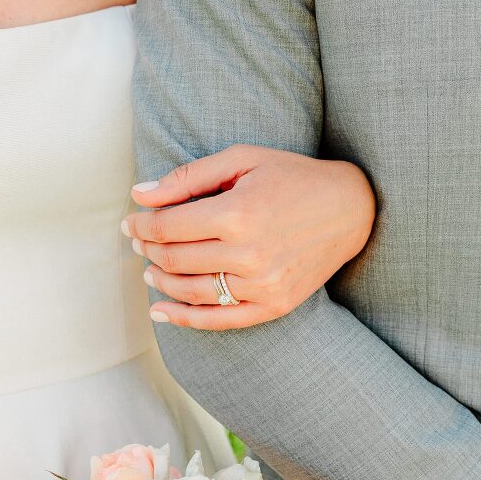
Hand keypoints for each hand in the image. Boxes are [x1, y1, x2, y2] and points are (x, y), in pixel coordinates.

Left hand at [123, 145, 374, 328]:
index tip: (130, 222)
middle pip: (173, 260)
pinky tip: (160, 311)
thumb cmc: (292, 177)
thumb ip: (188, 177)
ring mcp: (261, 285)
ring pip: (189, 291)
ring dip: (160, 281)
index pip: (167, 228)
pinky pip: (218, 320)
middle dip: (147, 250)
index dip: (140, 226)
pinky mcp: (272, 306)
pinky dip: (183, 319)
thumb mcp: (242, 160)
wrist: (350, 210)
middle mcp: (248, 254)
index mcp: (237, 213)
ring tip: (150, 269)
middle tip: (139, 242)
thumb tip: (139, 194)